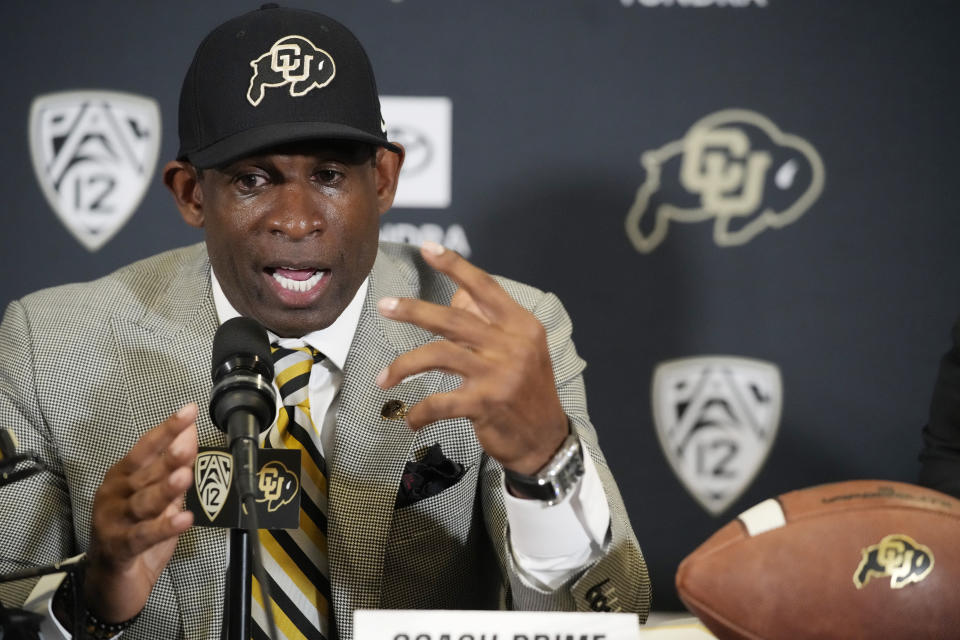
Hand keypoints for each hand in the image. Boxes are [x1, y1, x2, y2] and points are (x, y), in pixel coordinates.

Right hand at [77, 403, 197, 622]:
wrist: (111, 583)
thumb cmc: (137, 532)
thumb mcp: (160, 497)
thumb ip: (173, 467)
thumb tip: (191, 433)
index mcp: (123, 477)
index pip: (146, 448)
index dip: (167, 430)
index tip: (189, 412)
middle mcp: (114, 494)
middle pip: (145, 473)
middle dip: (168, 459)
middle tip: (188, 444)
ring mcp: (113, 521)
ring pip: (143, 502)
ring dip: (164, 490)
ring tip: (184, 477)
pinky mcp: (118, 548)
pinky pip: (143, 535)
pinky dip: (164, 528)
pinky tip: (184, 520)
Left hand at [375, 242, 568, 474]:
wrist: (545, 439)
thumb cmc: (528, 391)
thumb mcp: (523, 350)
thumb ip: (492, 323)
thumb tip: (456, 299)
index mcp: (520, 326)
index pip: (484, 287)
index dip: (455, 266)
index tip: (428, 248)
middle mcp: (510, 345)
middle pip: (453, 318)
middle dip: (413, 310)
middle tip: (384, 305)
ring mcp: (497, 374)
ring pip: (438, 355)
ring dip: (403, 365)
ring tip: (384, 377)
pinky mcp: (484, 405)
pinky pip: (439, 402)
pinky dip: (418, 412)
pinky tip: (410, 419)